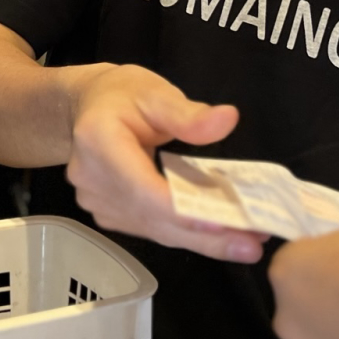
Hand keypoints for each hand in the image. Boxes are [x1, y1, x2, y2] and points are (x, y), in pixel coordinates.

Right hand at [65, 64, 265, 262]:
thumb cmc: (122, 95)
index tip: (223, 223)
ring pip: (155, 230)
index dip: (181, 210)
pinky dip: (186, 233)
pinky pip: (151, 228)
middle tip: (252, 246)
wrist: (86, 108)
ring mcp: (96, 202)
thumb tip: (227, 120)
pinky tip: (221, 234)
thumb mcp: (155, 93)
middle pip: (153, 217)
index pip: (142, 188)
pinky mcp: (108, 214)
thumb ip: (188, 113)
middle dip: (205, 235)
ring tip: (248, 242)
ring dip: (202, 240)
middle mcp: (92, 181)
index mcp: (99, 143)